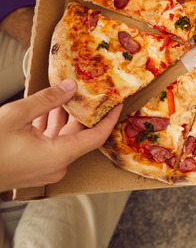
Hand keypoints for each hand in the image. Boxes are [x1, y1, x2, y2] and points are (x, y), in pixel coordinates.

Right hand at [0, 79, 120, 191]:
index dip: (110, 119)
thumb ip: (47, 100)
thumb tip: (70, 86)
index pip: (97, 136)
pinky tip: (42, 110)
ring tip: (64, 95)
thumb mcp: (16, 116)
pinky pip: (49, 146)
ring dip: (62, 118)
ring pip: (62, 139)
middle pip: (79, 136)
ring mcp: (44, 170)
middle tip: (88, 91)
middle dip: (82, 112)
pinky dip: (48, 128)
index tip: (118, 103)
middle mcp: (56, 166)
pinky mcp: (33, 169)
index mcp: (59, 155)